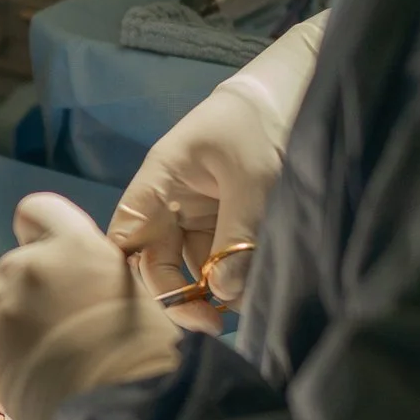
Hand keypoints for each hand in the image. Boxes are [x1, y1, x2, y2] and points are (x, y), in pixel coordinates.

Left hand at [0, 193, 181, 419]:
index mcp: (73, 245)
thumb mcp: (129, 291)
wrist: (124, 406)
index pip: (36, 210)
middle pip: (16, 265)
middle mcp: (30, 265)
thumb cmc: (145, 350)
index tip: (48, 257)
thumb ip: (91, 275)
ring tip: (44, 357)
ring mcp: (2, 305)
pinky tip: (30, 374)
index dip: (38, 232)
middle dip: (30, 290)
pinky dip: (3, 354)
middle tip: (58, 326)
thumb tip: (80, 286)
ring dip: (14, 322)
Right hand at [107, 9, 327, 331]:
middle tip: (212, 325)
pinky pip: (218, 262)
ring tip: (242, 308)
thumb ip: (237, 237)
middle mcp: (169, 204)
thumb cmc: (260, 124)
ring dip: (211, 293)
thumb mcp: (253, 181)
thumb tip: (221, 295)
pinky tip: (249, 292)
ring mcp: (195, 217)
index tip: (159, 309)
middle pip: (156, 263)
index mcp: (159, 182)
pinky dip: (231, 280)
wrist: (294, 94)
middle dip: (180, 297)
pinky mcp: (223, 225)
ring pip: (190, 268)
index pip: (125, 237)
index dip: (129, 276)